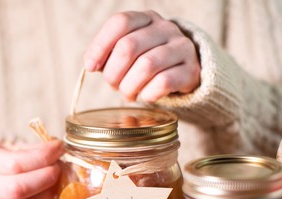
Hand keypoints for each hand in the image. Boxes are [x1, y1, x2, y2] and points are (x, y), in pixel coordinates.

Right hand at [0, 140, 64, 198]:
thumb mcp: (7, 148)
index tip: (58, 148)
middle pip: (18, 188)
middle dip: (46, 177)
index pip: (15, 163)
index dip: (42, 157)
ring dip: (46, 195)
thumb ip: (31, 149)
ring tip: (55, 183)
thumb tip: (57, 150)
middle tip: (58, 168)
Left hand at [83, 10, 199, 102]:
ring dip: (129, 86)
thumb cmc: (146, 62)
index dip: (100, 46)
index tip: (91, 66)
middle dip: (113, 72)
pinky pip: (163, 82)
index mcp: (145, 19)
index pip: (120, 22)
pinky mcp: (191, 70)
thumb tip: (91, 63)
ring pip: (146, 65)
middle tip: (113, 85)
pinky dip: (147, 94)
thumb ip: (107, 54)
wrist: (183, 72)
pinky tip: (145, 95)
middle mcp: (165, 28)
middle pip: (129, 46)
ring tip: (128, 93)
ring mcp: (181, 47)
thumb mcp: (127, 53)